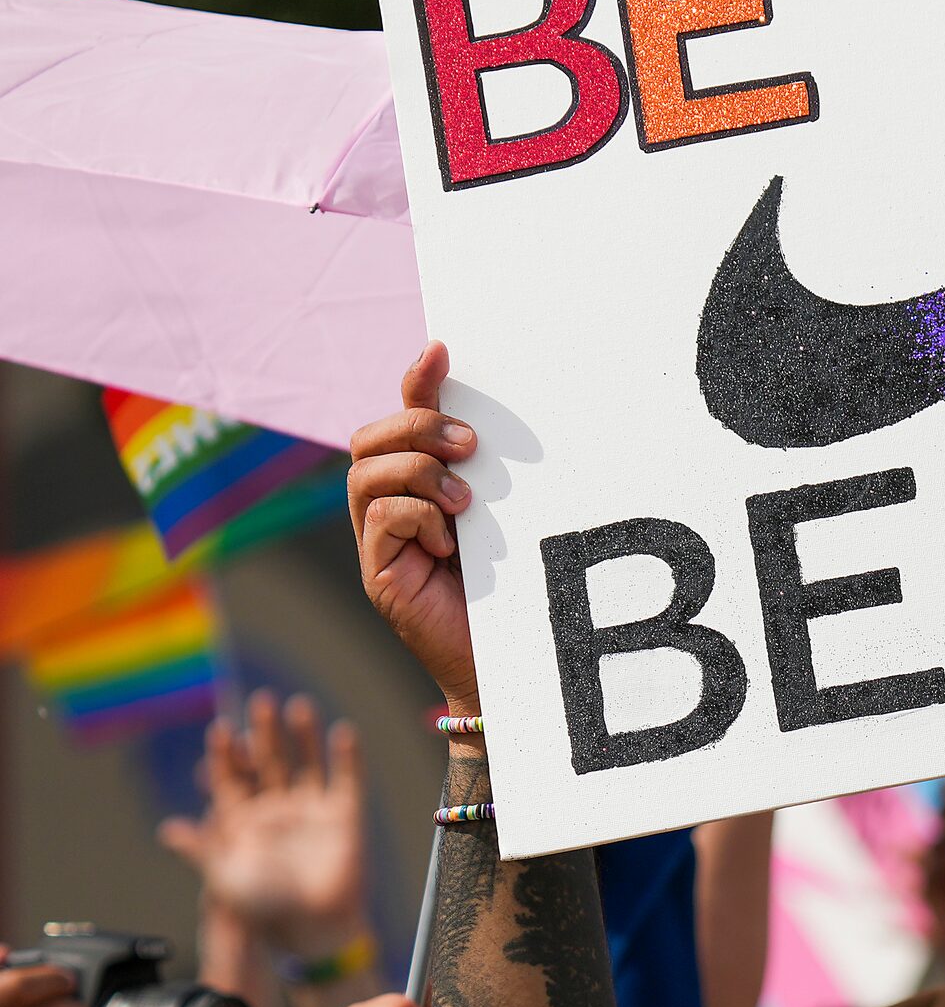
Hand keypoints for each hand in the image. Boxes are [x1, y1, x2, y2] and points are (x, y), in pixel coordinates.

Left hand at [157, 691, 366, 959]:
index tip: (219, 732)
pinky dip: (346, 756)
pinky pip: (347, 779)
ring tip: (297, 707)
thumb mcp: (224, 878)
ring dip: (302, 736)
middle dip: (263, 734)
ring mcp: (312, 811)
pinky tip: (342, 732)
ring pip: (306, 763)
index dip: (225, 756)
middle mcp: (277, 810)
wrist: (312, 929)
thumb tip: (167, 829)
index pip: (232, 779)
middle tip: (259, 702)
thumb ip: (203, 850)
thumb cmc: (263, 909)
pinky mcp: (345, 816)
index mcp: (244, 823)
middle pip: (268, 762)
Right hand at [348, 341, 479, 710]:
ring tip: (463, 501)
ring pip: (367, 473)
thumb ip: (488, 469)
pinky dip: (416, 518)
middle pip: (370, 439)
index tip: (442, 348)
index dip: (416, 381)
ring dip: (418, 473)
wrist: (512, 658)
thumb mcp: (505, 512)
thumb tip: (489, 418)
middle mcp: (389, 505)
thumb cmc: (514, 584)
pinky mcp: (379, 572)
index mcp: (420, 483)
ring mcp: (378, 540)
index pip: (404, 417)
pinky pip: (380, 518)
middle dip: (418, 429)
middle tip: (470, 447)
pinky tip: (449, 543)